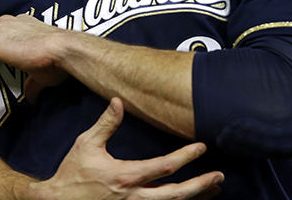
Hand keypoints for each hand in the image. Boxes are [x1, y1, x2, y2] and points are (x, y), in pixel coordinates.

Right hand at [29, 98, 222, 199]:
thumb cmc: (73, 172)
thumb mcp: (86, 144)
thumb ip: (106, 123)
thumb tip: (117, 101)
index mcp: (125, 176)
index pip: (164, 166)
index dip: (186, 156)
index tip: (201, 147)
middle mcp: (134, 196)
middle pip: (175, 193)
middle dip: (200, 184)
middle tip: (219, 176)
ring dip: (194, 198)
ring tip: (213, 189)